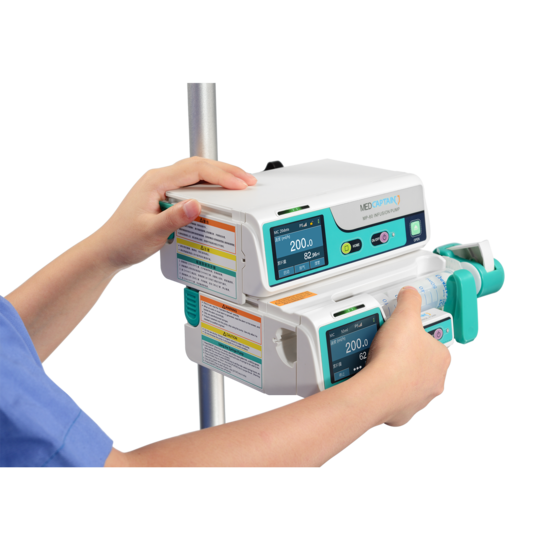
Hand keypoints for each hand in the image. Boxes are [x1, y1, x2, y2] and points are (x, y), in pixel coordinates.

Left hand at [92, 156, 256, 271]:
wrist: (107, 250)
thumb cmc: (124, 241)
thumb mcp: (151, 232)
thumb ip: (174, 218)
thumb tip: (196, 204)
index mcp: (156, 180)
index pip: (196, 170)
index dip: (222, 175)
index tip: (240, 184)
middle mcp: (159, 178)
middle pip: (199, 165)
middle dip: (226, 170)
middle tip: (248, 180)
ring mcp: (161, 185)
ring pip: (196, 172)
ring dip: (219, 175)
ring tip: (239, 183)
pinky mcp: (164, 194)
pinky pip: (191, 182)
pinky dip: (209, 184)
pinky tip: (219, 192)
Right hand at [363, 287, 451, 427]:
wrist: (378, 389)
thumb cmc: (396, 358)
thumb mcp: (404, 316)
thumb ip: (409, 301)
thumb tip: (410, 293)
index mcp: (442, 358)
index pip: (434, 344)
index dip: (418, 336)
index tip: (405, 333)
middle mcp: (436, 381)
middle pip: (421, 364)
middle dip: (406, 356)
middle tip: (388, 346)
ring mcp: (420, 400)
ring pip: (409, 383)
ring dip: (396, 375)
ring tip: (378, 362)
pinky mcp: (403, 413)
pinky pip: (395, 400)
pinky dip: (386, 392)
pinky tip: (375, 381)